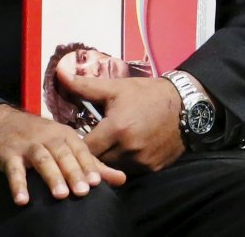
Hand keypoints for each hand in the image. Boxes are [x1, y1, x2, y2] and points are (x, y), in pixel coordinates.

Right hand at [0, 104, 125, 205]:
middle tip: (83, 192)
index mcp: (64, 135)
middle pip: (63, 155)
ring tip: (60, 195)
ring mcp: (28, 145)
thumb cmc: (37, 137)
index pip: (80, 151)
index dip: (88, 166)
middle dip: (73, 172)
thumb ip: (91, 164)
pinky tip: (22, 199)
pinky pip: (14, 170)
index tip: (97, 183)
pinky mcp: (8, 153)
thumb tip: (121, 178)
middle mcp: (48, 137)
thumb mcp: (64, 144)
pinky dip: (18, 184)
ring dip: (51, 177)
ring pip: (42, 160)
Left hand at [56, 73, 184, 173]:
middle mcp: (128, 149)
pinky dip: (125, 163)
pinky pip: (131, 170)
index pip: (85, 149)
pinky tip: (123, 151)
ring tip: (105, 148)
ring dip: (108, 160)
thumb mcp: (115, 88)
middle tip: (86, 146)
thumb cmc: (147, 93)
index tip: (72, 141)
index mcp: (116, 129)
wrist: (185, 103)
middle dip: (90, 155)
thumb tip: (59, 74)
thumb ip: (84, 86)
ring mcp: (142, 161)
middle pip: (98, 161)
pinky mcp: (154, 168)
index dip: (76, 146)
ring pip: (114, 168)